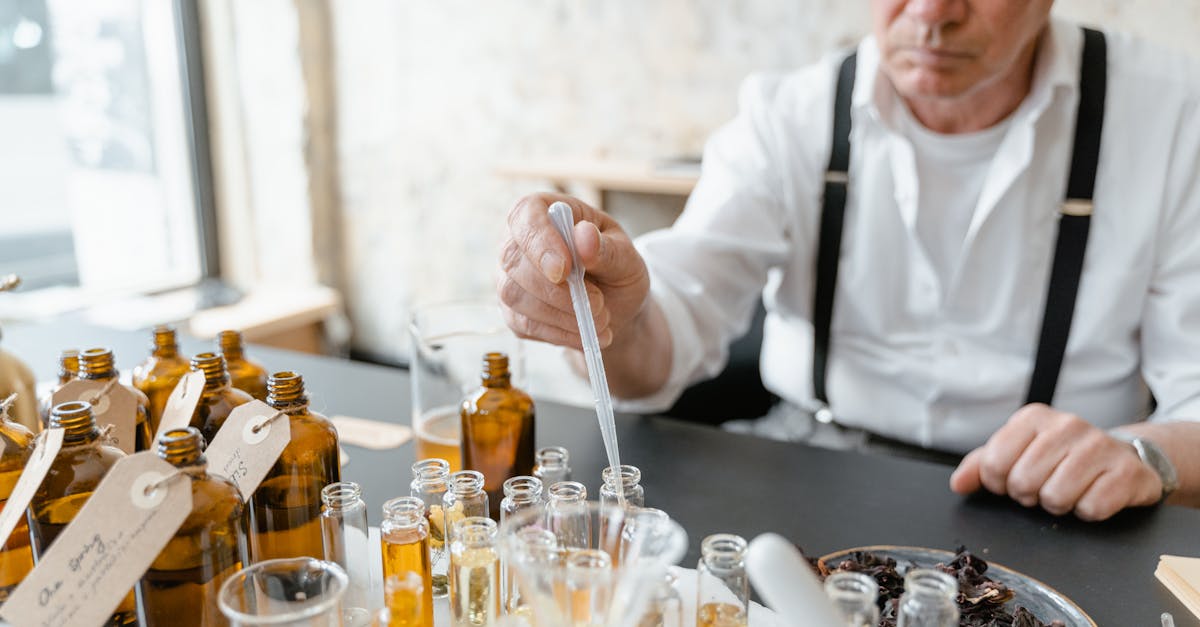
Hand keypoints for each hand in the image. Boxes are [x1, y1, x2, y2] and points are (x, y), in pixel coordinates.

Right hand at [498, 193, 650, 349]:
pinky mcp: (512, 311)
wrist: (616, 307)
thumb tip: (584, 235)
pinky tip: (585, 333)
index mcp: (545, 210)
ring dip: (561, 315)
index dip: (540, 242)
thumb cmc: (618, 270)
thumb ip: (607, 248)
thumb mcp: (627, 258)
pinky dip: (559, 333)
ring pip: (515, 296)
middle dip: (557, 290)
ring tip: (601, 320)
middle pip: (514, 261)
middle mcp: (518, 241)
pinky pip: (523, 324)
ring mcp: (510, 277)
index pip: (526, 215)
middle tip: (599, 305)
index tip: (565, 270)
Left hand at [949, 403, 1162, 520]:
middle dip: (1029, 495)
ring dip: (1058, 504)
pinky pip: (1092, 508)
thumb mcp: (1018, 452)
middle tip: (1044, 486)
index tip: (1013, 479)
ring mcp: (1100, 446)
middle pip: (1023, 482)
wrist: (1122, 457)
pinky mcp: (1127, 471)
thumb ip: (981, 465)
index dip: (999, 483)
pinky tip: (1093, 494)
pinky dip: (1089, 511)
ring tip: (1069, 490)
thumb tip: (958, 484)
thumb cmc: (1061, 457)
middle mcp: (1067, 425)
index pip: (993, 463)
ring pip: (1056, 497)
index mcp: (1033, 417)